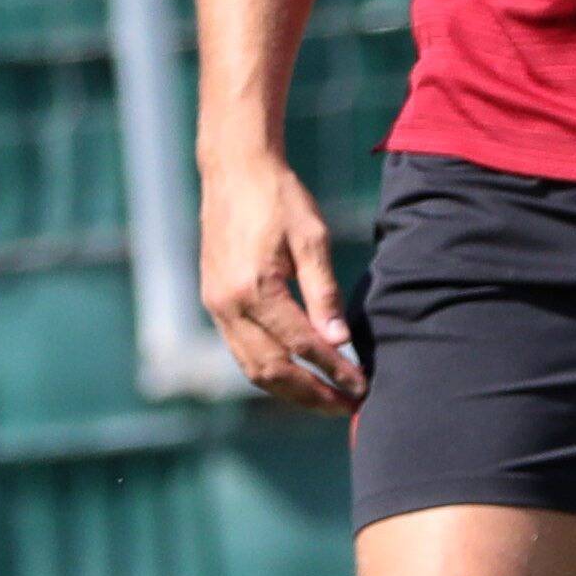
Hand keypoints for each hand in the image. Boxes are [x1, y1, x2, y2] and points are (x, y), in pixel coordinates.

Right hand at [200, 154, 363, 410]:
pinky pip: (241, 351)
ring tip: (327, 400)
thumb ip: (324, 293)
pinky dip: (270, 371)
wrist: (233, 169)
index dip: (334, 371)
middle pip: (272, 370)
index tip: (362, 386)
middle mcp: (228, 304)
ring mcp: (215, 306)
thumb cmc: (278, 196)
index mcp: (254, 288)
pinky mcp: (213, 303)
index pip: (301, 346)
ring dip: (290, 391)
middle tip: (348, 407)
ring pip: (252, 368)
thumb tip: (339, 341)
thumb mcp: (312, 238)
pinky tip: (298, 376)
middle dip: (312, 395)